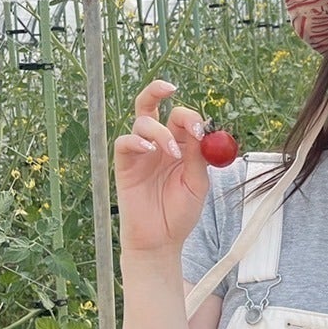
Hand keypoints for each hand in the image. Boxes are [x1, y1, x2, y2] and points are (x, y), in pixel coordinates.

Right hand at [113, 80, 215, 254]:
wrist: (161, 240)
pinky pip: (124, 142)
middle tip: (171, 88)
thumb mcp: (197, 183)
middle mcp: (158, 143)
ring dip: (159, 131)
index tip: (200, 128)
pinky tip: (148, 149)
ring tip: (171, 153)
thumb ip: (198, 156)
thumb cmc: (180, 212)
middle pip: (153, 106)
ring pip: (142, 122)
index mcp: (180, 145)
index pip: (181, 118)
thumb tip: (202, 130)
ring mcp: (140, 152)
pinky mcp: (124, 164)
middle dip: (158, 91)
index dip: (191, 117)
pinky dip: (136, 140)